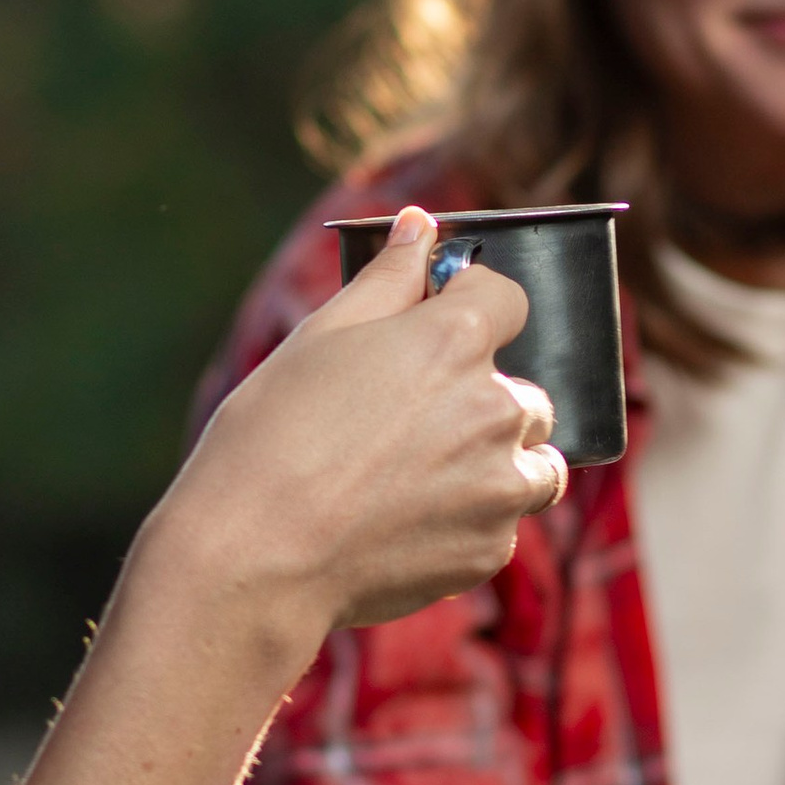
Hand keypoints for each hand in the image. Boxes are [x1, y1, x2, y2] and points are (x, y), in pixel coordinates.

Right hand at [159, 206, 566, 658]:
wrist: (253, 558)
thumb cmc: (271, 438)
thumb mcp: (318, 339)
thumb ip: (386, 279)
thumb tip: (420, 226)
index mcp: (454, 341)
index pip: (507, 298)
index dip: (471, 306)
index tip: (437, 324)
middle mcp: (495, 409)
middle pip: (522, 391)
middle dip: (480, 399)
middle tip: (402, 425)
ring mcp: (500, 486)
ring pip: (532, 463)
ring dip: (495, 463)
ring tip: (416, 480)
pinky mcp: (490, 548)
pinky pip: (502, 523)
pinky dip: (468, 521)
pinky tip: (401, 524)